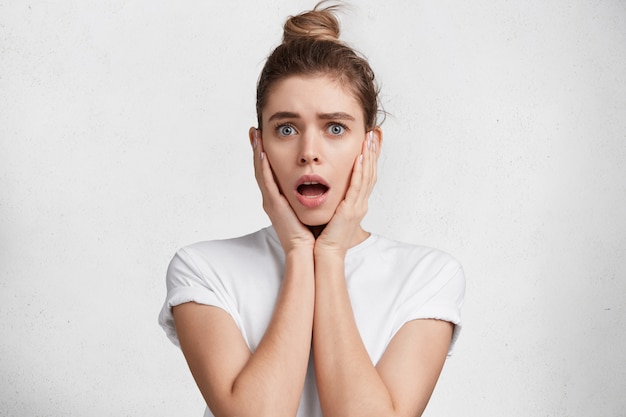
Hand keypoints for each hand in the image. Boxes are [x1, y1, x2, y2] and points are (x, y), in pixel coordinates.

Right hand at [251, 128, 314, 252]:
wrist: (309, 252)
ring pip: (261, 172)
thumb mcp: (310, 208)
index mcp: (280, 199)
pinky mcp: (274, 205)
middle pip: (261, 168)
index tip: (263, 136)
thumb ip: (311, 195)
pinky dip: (263, 167)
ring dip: (256, 152)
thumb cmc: (313, 232)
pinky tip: (261, 153)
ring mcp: (271, 202)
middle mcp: (272, 199)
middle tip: (254, 130)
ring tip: (255, 135)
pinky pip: (267, 182)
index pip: (270, 171)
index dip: (265, 154)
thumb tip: (319, 182)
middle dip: (257, 149)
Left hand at [315, 129, 379, 257]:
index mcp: (354, 205)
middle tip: (374, 134)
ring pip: (367, 176)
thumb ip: (328, 200)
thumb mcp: (328, 214)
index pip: (365, 176)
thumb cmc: (321, 237)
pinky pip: (358, 186)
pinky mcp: (351, 210)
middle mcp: (359, 204)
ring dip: (369, 156)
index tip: (368, 141)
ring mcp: (357, 207)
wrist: (323, 254)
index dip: (368, 158)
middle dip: (372, 152)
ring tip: (370, 138)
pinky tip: (361, 157)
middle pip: (370, 172)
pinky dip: (360, 170)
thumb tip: (319, 188)